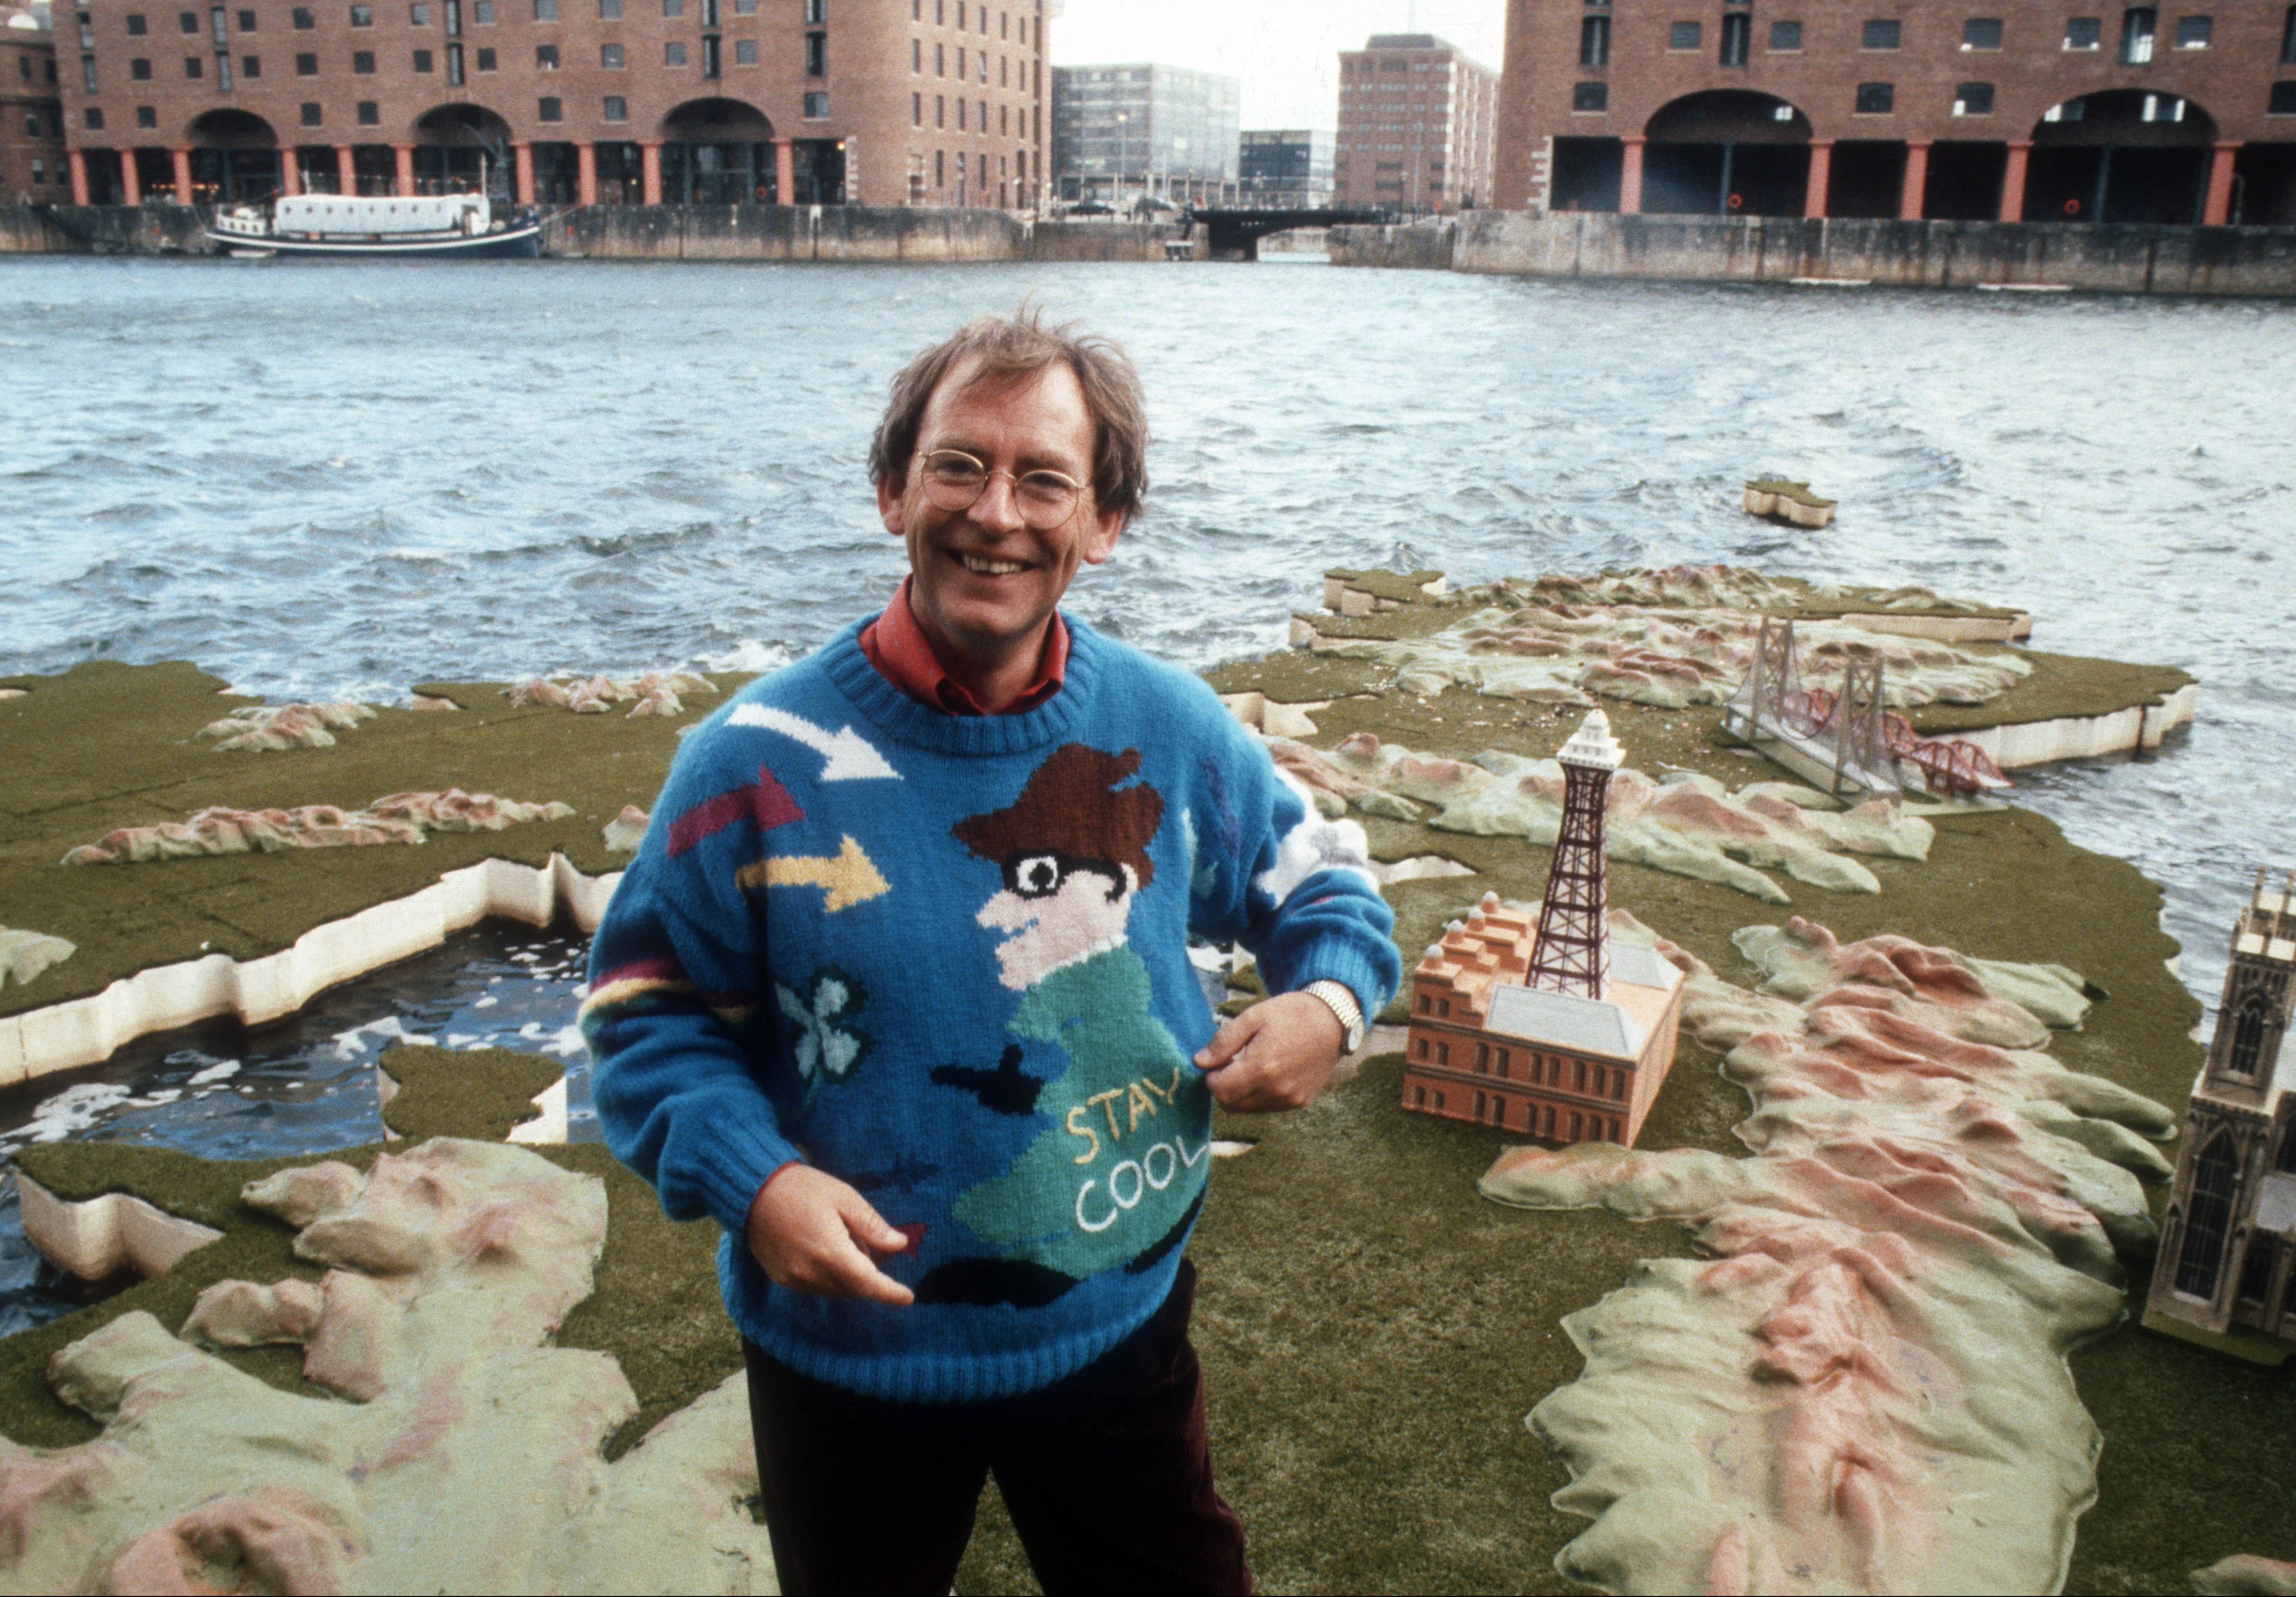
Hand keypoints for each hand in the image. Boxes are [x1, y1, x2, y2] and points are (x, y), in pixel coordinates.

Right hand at [744, 1164, 914, 1306]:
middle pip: (853, 1287)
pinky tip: (823, 1247)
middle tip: (863, 1241)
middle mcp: (811, 1273)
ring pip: (835, 1289)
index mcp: (830, 1252)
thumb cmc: (802, 1188)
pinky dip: (829, 1275)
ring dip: (848, 1274)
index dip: (889, 1293)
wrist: (753, 1191)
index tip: (908, 1297)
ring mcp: (794, 1279)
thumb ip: (872, 1226)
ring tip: (840, 1238)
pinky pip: (816, 1286)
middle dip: (867, 1273)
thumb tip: (899, 1244)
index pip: (868, 1283)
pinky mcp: (782, 1278)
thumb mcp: (845, 1198)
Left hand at [1192, 991, 1346, 1113]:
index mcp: (1262, 1068)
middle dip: (1223, 1087)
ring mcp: (1289, 1099)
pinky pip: (1268, 1106)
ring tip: (1251, 1066)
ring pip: (1248, 1108)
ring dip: (1241, 1093)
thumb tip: (1200, 1062)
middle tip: (1231, 1064)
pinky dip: (1259, 1095)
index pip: (1219, 1090)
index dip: (1211, 1076)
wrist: (1333, 1021)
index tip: (1218, 1061)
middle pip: (1231, 1104)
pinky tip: (1269, 1072)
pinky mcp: (1300, 1102)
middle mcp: (1276, 1090)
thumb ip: (1224, 1041)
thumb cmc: (1291, 1014)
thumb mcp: (1253, 1016)